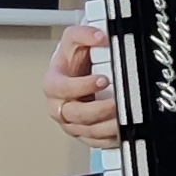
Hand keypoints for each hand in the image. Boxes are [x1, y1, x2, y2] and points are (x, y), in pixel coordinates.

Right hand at [44, 22, 121, 146]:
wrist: (75, 73)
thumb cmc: (72, 61)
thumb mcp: (74, 40)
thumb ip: (84, 33)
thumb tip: (100, 36)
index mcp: (53, 84)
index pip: (63, 89)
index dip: (83, 86)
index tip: (103, 79)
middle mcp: (58, 106)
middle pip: (75, 114)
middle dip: (98, 109)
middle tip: (115, 102)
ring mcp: (70, 122)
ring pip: (86, 131)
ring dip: (106, 126)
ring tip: (122, 116)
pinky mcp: (82, 133)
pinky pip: (95, 141)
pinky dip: (108, 138)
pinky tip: (120, 128)